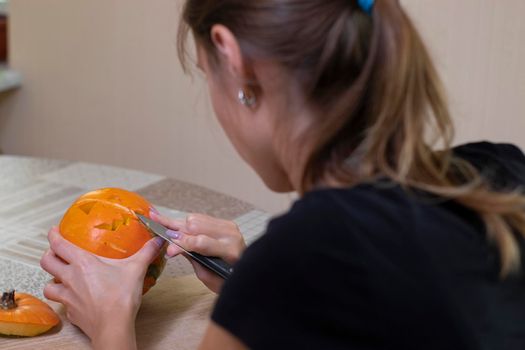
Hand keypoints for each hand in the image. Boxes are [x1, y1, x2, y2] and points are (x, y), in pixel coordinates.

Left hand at [40, 227, 164, 349]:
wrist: (113, 326)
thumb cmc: (121, 296)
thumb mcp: (136, 269)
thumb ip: (146, 252)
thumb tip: (158, 240)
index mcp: (83, 263)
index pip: (58, 245)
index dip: (53, 235)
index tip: (55, 231)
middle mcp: (70, 278)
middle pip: (46, 262)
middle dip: (49, 254)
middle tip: (57, 252)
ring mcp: (68, 296)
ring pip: (48, 285)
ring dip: (52, 280)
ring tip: (61, 278)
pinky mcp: (71, 312)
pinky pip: (62, 303)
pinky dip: (65, 299)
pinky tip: (76, 299)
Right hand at [150, 211, 245, 292]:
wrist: (247, 272)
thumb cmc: (227, 279)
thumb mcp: (208, 276)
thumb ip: (193, 259)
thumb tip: (173, 247)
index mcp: (230, 251)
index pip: (200, 242)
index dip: (181, 244)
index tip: (167, 251)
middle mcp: (230, 235)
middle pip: (196, 226)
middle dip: (175, 231)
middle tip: (157, 229)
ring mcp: (228, 227)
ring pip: (196, 219)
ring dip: (177, 223)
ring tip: (158, 220)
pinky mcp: (225, 223)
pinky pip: (200, 218)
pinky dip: (185, 222)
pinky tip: (171, 221)